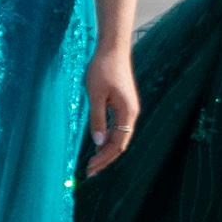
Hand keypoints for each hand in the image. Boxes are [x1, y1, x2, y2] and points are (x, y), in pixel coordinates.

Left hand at [82, 46, 138, 175]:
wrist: (113, 49)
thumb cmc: (103, 69)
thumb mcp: (96, 96)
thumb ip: (97, 120)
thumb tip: (98, 143)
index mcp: (127, 113)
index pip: (117, 144)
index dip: (104, 159)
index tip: (90, 169)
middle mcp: (131, 114)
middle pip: (121, 144)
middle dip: (105, 159)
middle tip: (90, 172)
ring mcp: (129, 109)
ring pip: (120, 137)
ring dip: (107, 151)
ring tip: (93, 163)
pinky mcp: (124, 105)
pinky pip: (119, 128)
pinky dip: (109, 139)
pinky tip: (99, 144)